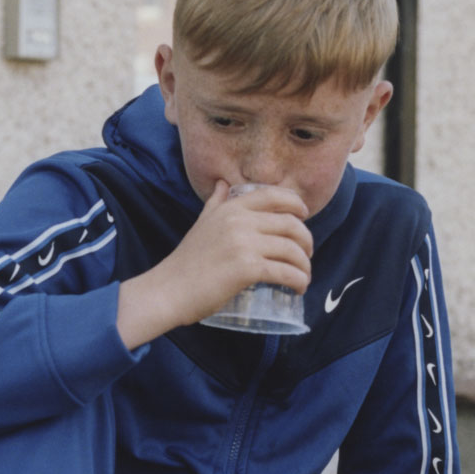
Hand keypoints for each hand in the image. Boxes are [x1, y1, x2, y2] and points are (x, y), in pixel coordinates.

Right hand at [117, 181, 311, 344]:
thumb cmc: (186, 262)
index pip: (273, 195)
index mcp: (231, 208)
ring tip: (304, 276)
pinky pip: (285, 272)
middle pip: (291, 224)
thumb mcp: (202, 223)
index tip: (305, 215)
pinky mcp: (247, 268)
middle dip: (306, 240)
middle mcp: (239, 221)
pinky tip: (298, 287)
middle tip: (306, 255)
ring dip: (304, 265)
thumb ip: (216, 203)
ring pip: (292, 250)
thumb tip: (222, 183)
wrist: (168, 290)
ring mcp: (244, 244)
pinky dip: (298, 280)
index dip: (296, 204)